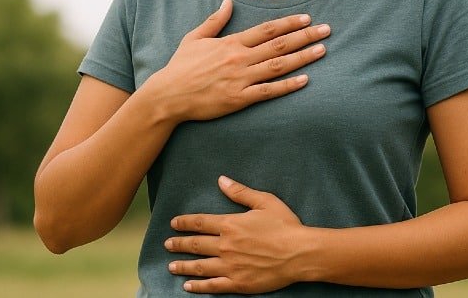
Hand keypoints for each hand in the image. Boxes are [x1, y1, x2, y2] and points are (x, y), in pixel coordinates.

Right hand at [154, 0, 330, 123]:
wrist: (168, 95)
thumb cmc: (180, 67)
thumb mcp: (195, 38)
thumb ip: (215, 20)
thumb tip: (228, 1)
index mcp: (231, 42)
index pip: (267, 29)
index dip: (290, 23)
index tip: (307, 18)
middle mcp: (240, 58)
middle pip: (280, 44)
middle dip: (305, 36)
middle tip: (326, 31)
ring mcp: (241, 79)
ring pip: (279, 65)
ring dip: (303, 57)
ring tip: (322, 50)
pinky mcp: (239, 99)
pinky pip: (268, 91)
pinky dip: (288, 86)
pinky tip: (305, 80)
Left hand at [165, 176, 306, 293]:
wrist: (300, 253)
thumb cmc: (285, 226)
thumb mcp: (265, 202)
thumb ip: (240, 192)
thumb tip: (222, 180)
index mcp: (230, 224)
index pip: (200, 223)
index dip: (185, 223)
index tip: (173, 223)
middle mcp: (226, 246)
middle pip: (195, 244)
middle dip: (179, 243)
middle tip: (167, 244)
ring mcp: (230, 266)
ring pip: (200, 266)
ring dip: (183, 265)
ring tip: (171, 265)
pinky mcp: (238, 283)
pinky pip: (213, 286)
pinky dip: (198, 286)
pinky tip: (188, 286)